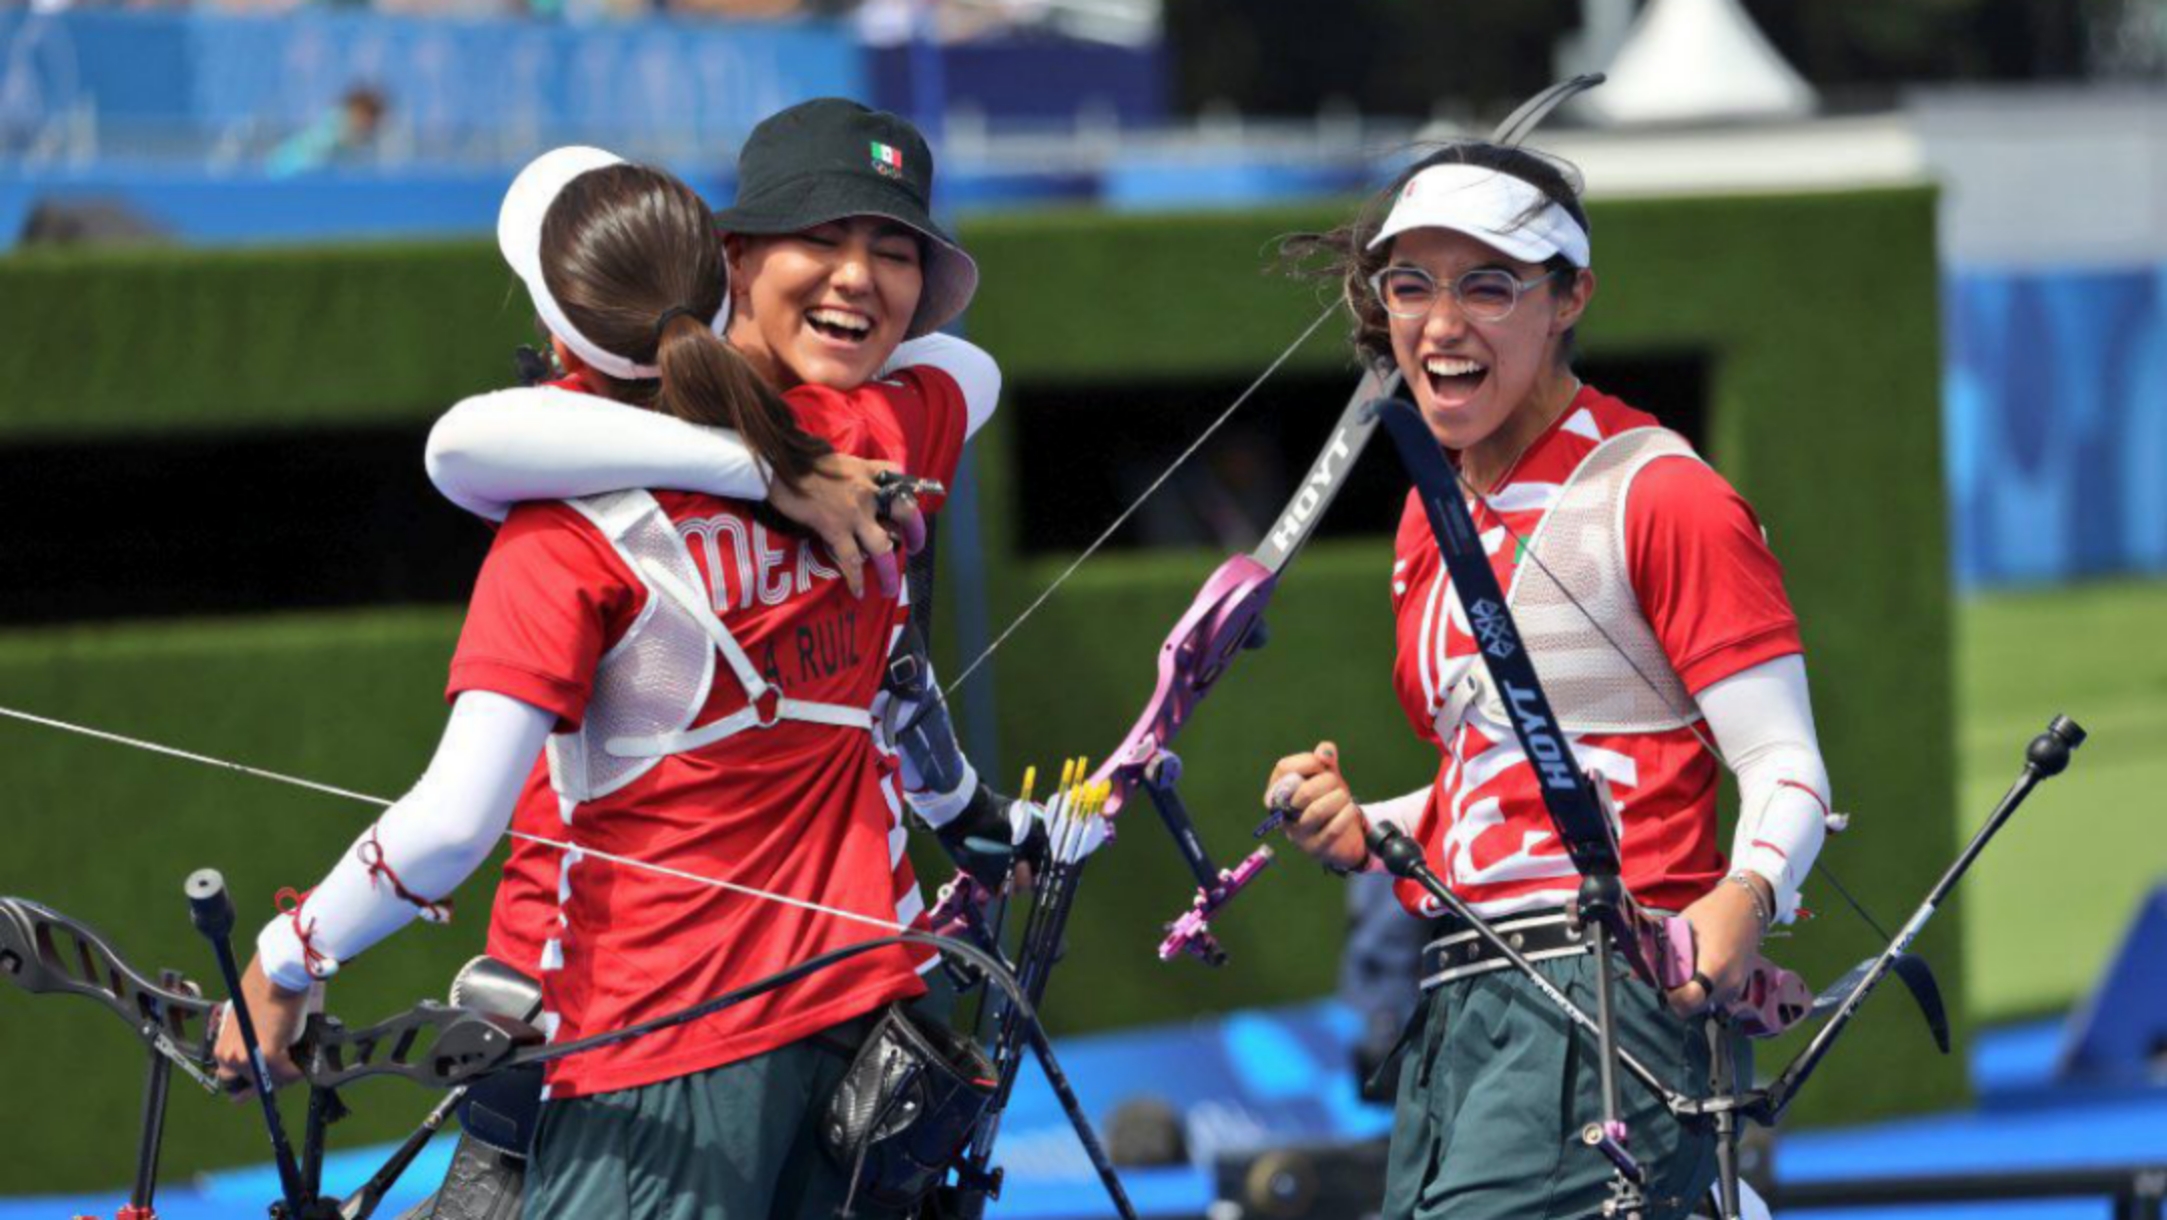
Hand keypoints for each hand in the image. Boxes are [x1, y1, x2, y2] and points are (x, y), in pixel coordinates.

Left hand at [213, 954, 312, 1099]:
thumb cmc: (265, 994)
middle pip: (254, 1083)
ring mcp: (247, 1058)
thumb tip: (269, 1064)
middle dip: (272, 1078)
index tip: (268, 1079)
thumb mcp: (250, 1027)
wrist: (276, 977)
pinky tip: (302, 1060)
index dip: (253, 1082)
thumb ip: (252, 1047)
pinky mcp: (268, 1055)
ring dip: (286, 1075)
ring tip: (297, 1062)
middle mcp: (229, 1057)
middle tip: (286, 1069)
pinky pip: (288, 1074)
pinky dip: (298, 1070)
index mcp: (222, 1050)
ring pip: (272, 1081)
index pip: (232, 1081)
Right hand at [768, 452, 905, 598]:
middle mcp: (868, 492)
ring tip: (890, 587)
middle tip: (916, 546)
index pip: (900, 476)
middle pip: (904, 512)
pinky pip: (851, 559)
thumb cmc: (804, 460)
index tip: (911, 504)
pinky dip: (855, 578)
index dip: (908, 490)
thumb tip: (858, 483)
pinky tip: (858, 592)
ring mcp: (854, 514)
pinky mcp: (835, 529)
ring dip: (888, 569)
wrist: (780, 467)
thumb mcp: (839, 459)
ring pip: (882, 546)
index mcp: (868, 471)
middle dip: (916, 531)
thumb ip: (855, 471)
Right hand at [1265, 741, 1368, 871]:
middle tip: (1337, 784)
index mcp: (1279, 791)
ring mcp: (1298, 835)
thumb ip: (1325, 762)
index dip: (1307, 761)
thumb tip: (1325, 750)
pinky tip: (1351, 809)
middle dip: (1328, 782)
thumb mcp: (1327, 778)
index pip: (1284, 768)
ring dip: (1338, 799)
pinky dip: (1346, 814)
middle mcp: (1284, 814)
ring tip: (1345, 798)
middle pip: (1303, 792)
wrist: (1344, 837)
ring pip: (1317, 811)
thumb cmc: (1329, 801)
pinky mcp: (1316, 849)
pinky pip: (1333, 829)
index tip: (1322, 763)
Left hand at [1667, 874, 1770, 1016]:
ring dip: (1690, 996)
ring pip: (1704, 1006)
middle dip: (1677, 998)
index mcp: (1715, 966)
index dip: (1673, 997)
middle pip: (1695, 1008)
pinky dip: (1702, 991)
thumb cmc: (1712, 912)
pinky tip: (1697, 971)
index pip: (1691, 1000)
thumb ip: (1663, 952)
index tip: (1664, 985)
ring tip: (1683, 972)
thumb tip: (1636, 972)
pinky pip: (1714, 998)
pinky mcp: (1739, 986)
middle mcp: (1728, 983)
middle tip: (1669, 978)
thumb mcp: (1682, 927)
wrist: (1747, 907)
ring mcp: (1736, 987)